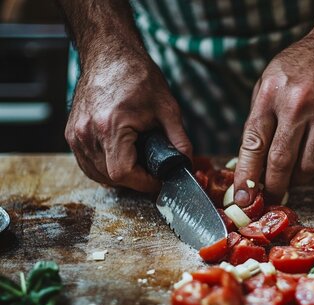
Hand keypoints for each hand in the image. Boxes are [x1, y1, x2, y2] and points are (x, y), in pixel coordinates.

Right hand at [66, 53, 191, 192]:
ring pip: (96, 173)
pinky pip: (86, 163)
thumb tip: (186, 162)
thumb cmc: (137, 76)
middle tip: (152, 171)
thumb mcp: (167, 108)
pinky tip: (121, 157)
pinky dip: (103, 167)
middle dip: (134, 180)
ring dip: (118, 176)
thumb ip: (179, 139)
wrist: (110, 55)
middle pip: (109, 177)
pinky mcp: (71, 133)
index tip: (158, 179)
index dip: (144, 183)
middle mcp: (87, 133)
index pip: (122, 173)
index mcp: (111, 126)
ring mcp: (75, 134)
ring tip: (138, 163)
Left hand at [233, 35, 313, 205]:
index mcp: (272, 94)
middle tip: (272, 195)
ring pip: (310, 166)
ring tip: (297, 171)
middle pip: (281, 161)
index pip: (254, 144)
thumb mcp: (270, 82)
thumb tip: (249, 167)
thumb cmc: (301, 68)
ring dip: (301, 177)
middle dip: (274, 185)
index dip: (247, 176)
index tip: (245, 199)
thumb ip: (259, 119)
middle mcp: (299, 103)